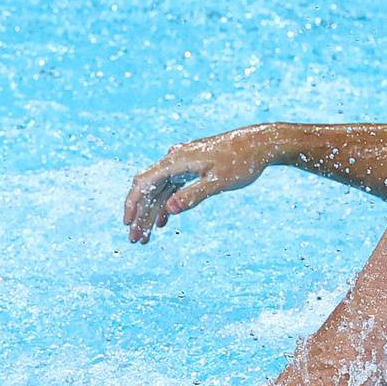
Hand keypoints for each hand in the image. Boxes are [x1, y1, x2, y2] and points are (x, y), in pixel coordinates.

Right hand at [123, 125, 279, 243]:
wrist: (259, 144)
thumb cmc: (241, 162)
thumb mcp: (218, 182)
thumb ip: (193, 196)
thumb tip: (169, 211)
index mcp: (177, 161)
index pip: (145, 183)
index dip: (133, 204)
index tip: (127, 224)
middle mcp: (175, 160)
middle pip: (149, 189)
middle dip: (141, 215)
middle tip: (135, 240)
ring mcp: (183, 164)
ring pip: (160, 190)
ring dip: (152, 213)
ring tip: (146, 237)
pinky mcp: (191, 167)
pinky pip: (171, 187)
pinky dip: (166, 204)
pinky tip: (163, 221)